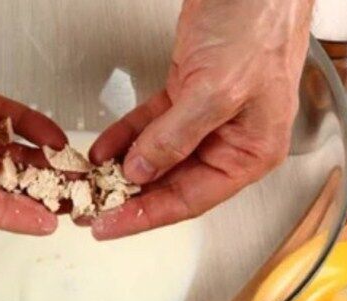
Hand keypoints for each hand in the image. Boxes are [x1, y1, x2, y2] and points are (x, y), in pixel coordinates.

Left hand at [88, 0, 312, 239]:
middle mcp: (233, 140)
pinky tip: (102, 148)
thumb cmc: (256, 27)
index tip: (111, 226)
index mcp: (252, 152)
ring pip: (160, 155)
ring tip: (89, 183)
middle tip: (90, 209)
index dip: (148, 216)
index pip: (193, 198)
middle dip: (132, 196)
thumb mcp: (216, 89)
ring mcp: (211, 116)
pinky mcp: (190, 90)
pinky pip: (153, 124)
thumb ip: (177, 136)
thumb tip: (144, 170)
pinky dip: (126, 135)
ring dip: (124, 168)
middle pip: (175, 182)